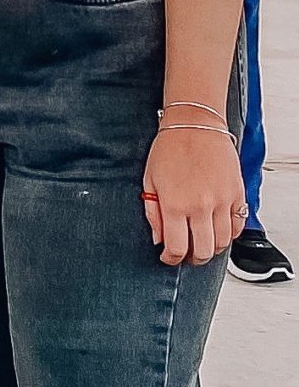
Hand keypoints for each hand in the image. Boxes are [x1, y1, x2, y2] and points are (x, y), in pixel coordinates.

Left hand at [145, 120, 244, 265]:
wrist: (195, 126)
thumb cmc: (168, 150)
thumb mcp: (149, 181)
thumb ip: (153, 213)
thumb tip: (158, 239)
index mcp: (175, 204)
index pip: (176, 247)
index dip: (171, 259)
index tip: (168, 258)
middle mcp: (200, 206)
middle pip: (202, 251)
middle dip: (192, 259)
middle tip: (186, 256)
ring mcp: (222, 202)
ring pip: (222, 243)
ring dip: (211, 250)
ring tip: (201, 244)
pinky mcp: (237, 195)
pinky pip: (238, 226)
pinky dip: (228, 235)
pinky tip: (216, 231)